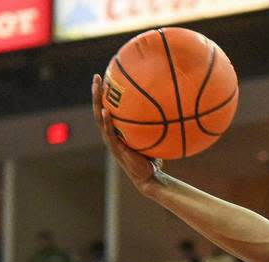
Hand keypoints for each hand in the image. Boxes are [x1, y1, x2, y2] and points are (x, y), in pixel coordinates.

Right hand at [91, 74, 161, 193]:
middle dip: (97, 93)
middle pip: (100, 109)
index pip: (108, 108)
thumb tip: (171, 107)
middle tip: (97, 76)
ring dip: (97, 102)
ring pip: (100, 118)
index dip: (105, 95)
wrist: (151, 177)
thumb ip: (157, 124)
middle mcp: (111, 134)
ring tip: (96, 88)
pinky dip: (107, 122)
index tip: (107, 77)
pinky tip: (106, 111)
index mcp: (117, 131)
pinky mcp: (115, 149)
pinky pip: (109, 133)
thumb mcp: (154, 137)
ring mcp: (111, 141)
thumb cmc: (154, 158)